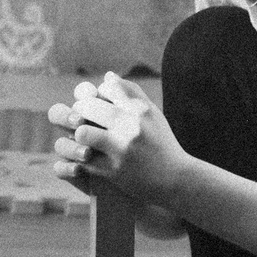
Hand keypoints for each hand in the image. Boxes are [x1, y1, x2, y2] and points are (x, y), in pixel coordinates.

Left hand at [48, 71, 180, 202]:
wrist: (176, 180)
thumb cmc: (160, 142)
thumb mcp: (153, 115)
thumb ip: (131, 93)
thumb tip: (107, 76)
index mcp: (141, 110)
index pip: (106, 87)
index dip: (99, 93)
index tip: (101, 102)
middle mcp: (132, 127)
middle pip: (87, 106)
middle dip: (82, 110)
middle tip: (84, 117)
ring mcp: (122, 150)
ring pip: (81, 132)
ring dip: (80, 134)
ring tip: (85, 137)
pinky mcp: (112, 171)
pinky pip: (82, 159)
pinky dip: (80, 156)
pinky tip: (87, 154)